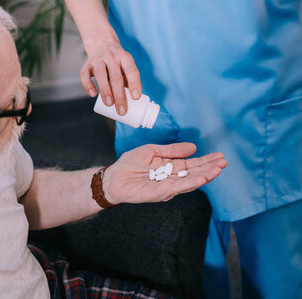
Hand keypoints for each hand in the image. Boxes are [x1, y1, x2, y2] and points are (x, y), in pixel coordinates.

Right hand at [80, 37, 140, 114]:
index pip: (131, 70)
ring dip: (105, 91)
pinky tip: (93, 94)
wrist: (101, 42)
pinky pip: (85, 75)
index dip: (134, 84)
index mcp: (125, 58)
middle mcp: (112, 57)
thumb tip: (132, 101)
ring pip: (100, 75)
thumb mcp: (126, 64)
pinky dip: (88, 85)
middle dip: (119, 95)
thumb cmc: (117, 61)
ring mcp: (98, 59)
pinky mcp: (87, 64)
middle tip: (122, 110)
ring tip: (109, 104)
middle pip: (116, 76)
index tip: (136, 98)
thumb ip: (128, 79)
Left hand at [102, 143, 226, 203]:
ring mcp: (168, 186)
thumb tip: (193, 147)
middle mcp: (172, 178)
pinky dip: (192, 182)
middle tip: (224, 162)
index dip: (206, 160)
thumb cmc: (130, 163)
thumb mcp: (153, 151)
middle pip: (195, 172)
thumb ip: (173, 150)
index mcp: (170, 167)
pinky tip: (203, 177)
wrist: (114, 177)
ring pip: (190, 181)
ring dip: (205, 175)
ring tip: (218, 169)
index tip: (220, 156)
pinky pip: (179, 187)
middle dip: (210, 167)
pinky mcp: (162, 193)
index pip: (192, 164)